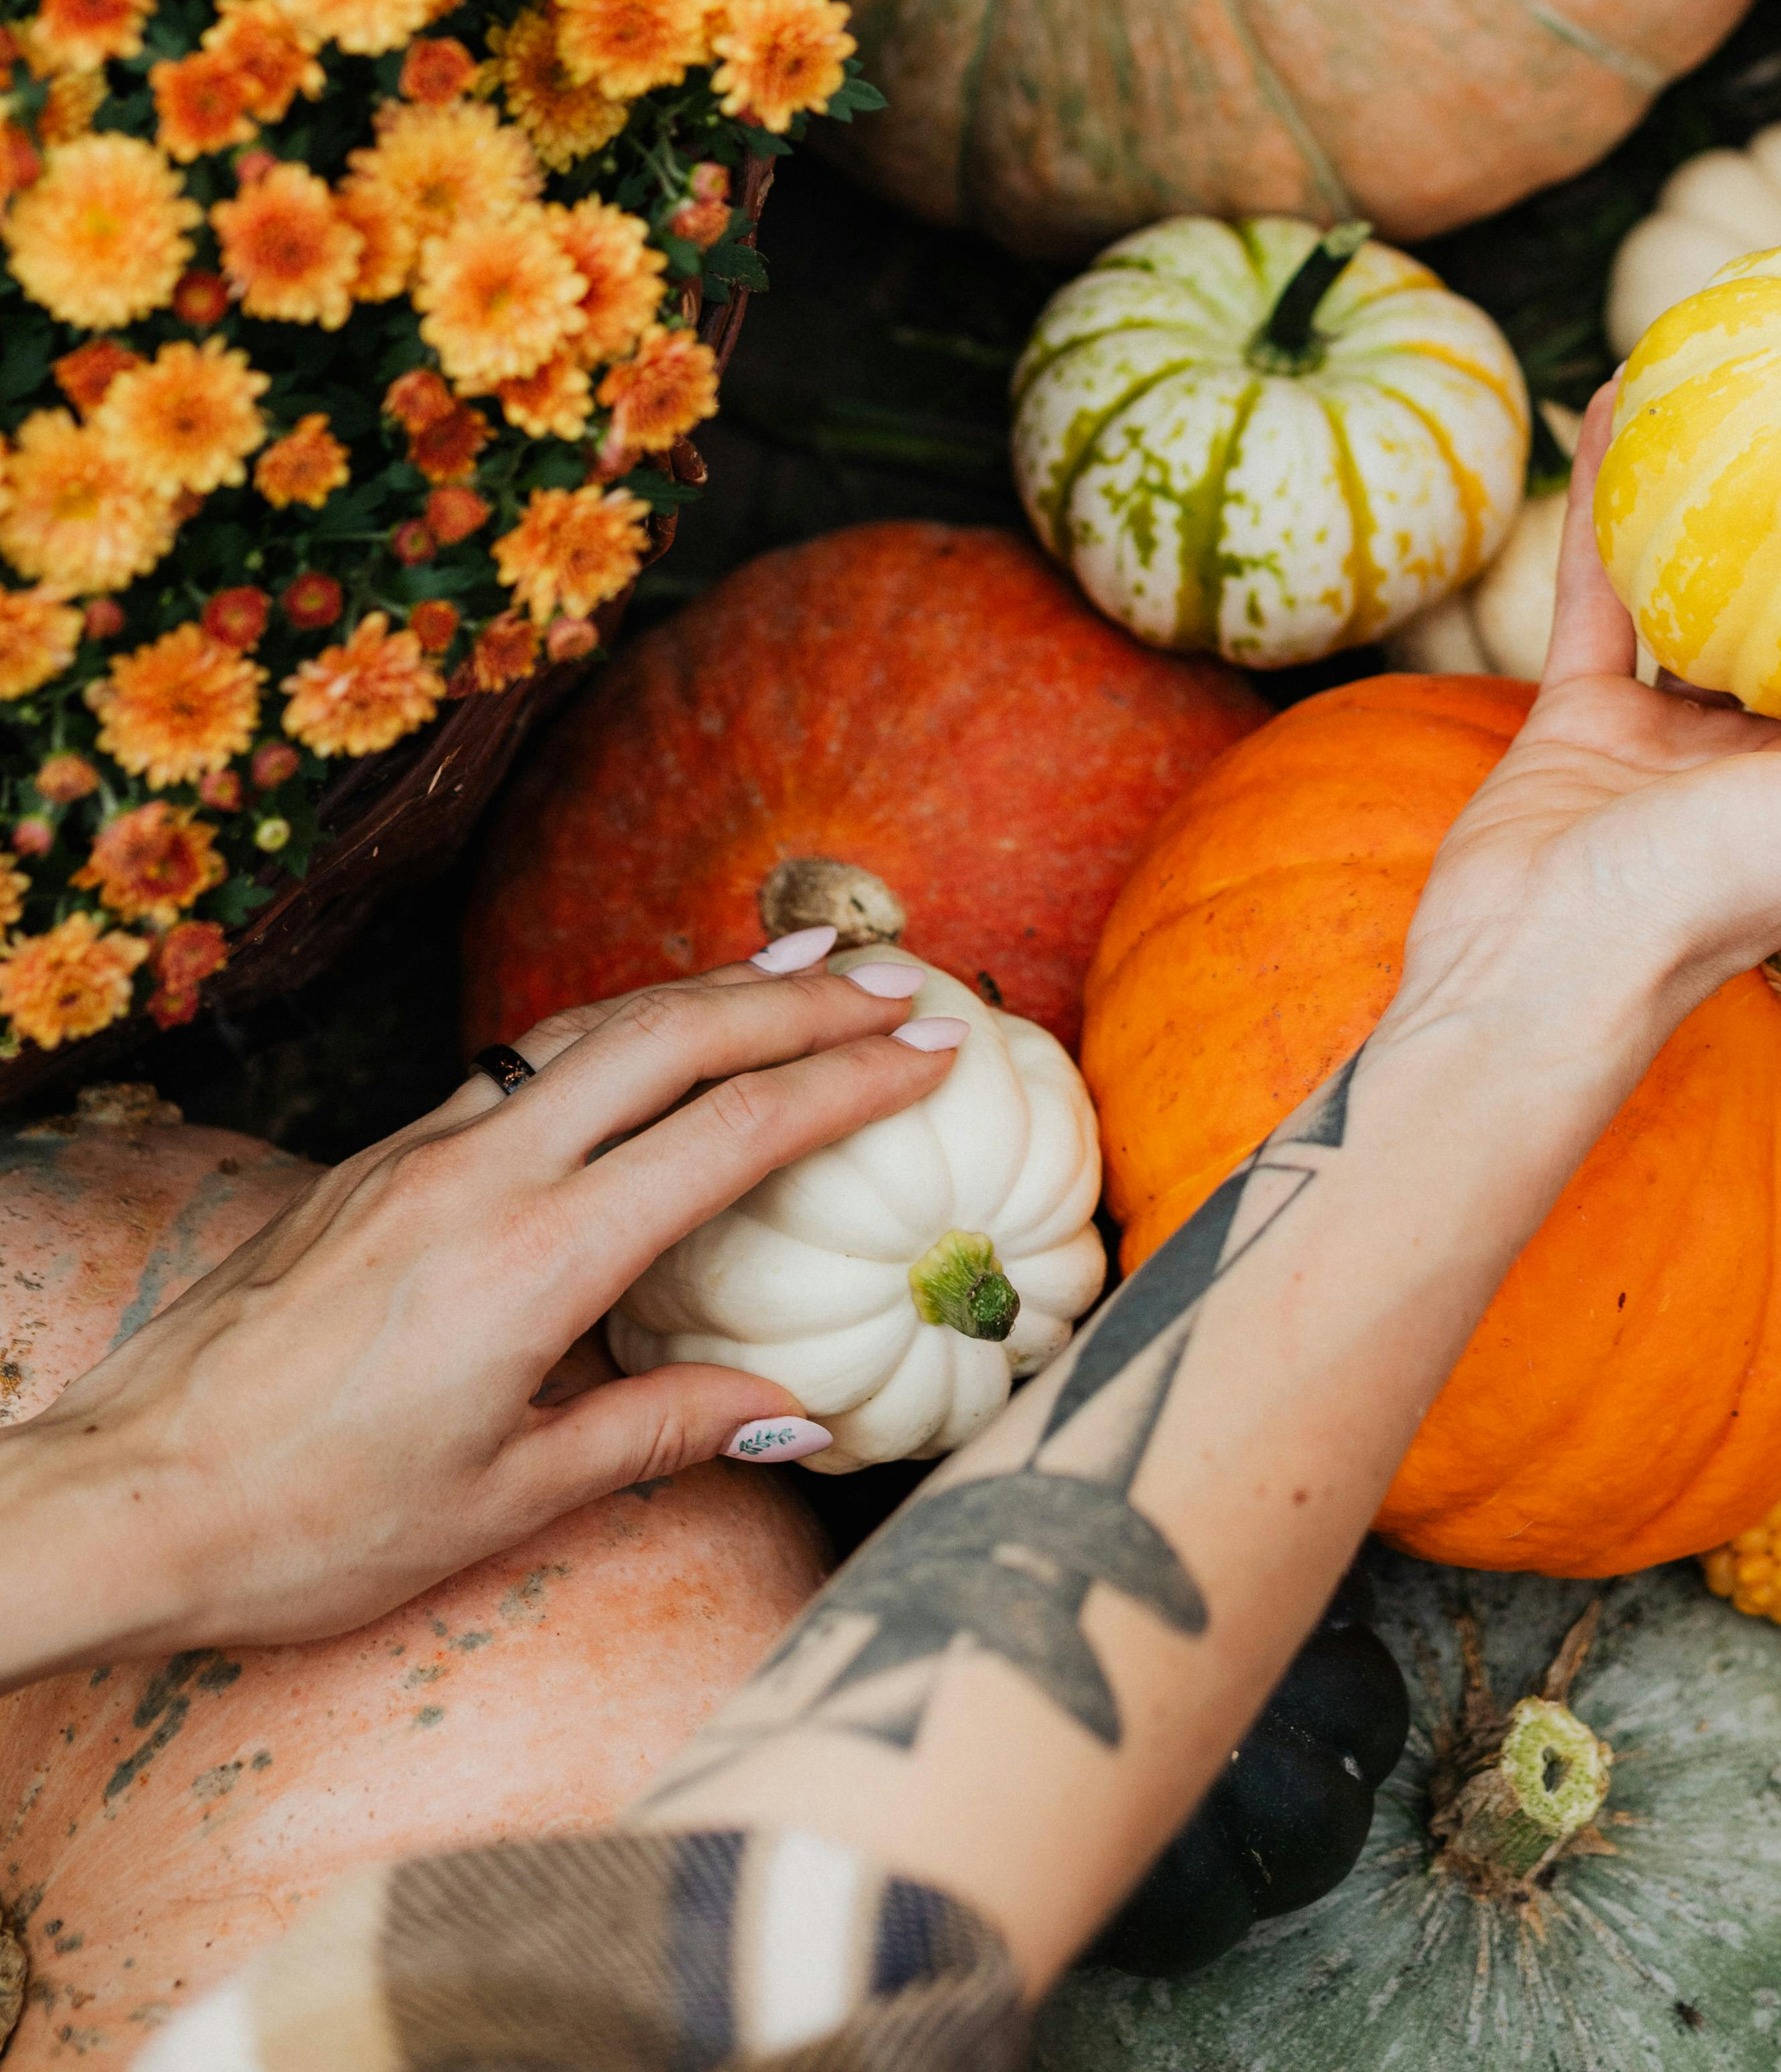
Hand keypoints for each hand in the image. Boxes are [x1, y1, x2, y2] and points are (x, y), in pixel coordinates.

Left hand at [0, 940, 966, 1682]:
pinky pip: (524, 1062)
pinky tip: (649, 1044)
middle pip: (672, 1034)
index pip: (729, 1133)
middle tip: (898, 985)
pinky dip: (619, 1031)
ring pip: (591, 1026)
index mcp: (536, 1260)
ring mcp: (422, 1148)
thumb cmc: (308, 1526)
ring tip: (799, 975)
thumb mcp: (499, 1501)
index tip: (931, 1053)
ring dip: (706, 992)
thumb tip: (791, 1414)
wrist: (128, 1491)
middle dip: (799, 1002)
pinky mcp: (378, 1158)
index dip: (845, 1085)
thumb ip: (653, 1434)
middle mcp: (484, 1171)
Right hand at [1390, 382, 1780, 1080]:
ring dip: (1718, 498)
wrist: (1527, 969)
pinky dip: (1607, 507)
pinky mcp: (1582, 711)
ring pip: (1703, 592)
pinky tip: (1621, 410)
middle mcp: (1767, 755)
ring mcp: (1670, 732)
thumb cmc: (1705, 904)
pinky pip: (1602, 590)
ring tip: (1741, 383)